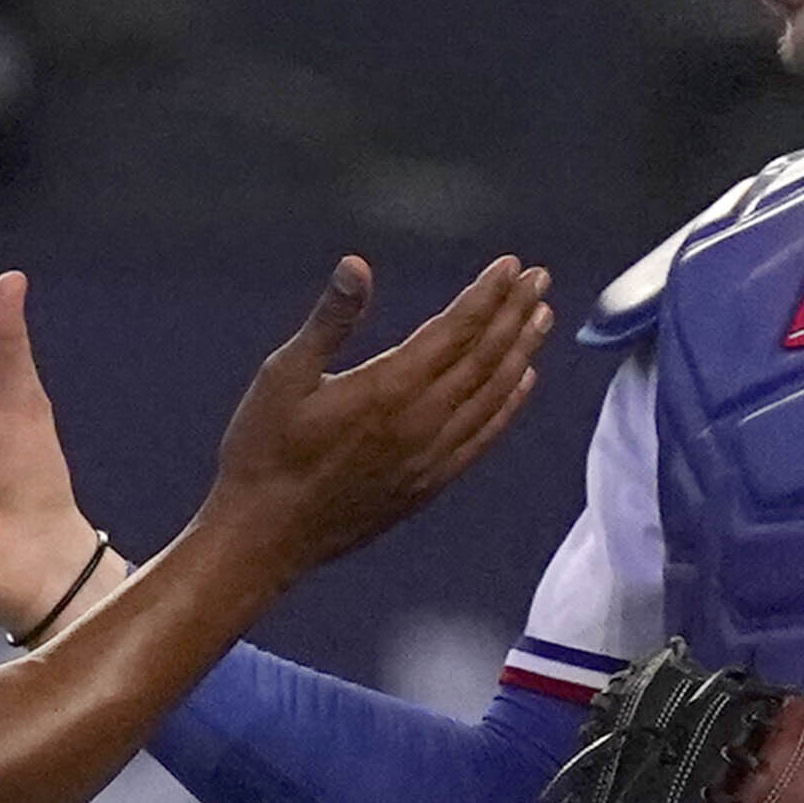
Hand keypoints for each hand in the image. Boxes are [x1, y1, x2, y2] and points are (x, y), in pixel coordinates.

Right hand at [190, 254, 550, 589]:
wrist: (265, 537)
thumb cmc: (263, 451)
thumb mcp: (283, 376)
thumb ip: (329, 321)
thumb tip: (357, 265)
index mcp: (388, 389)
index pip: (455, 330)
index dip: (487, 296)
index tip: (512, 266)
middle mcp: (421, 421)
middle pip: (484, 358)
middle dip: (514, 314)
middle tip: (539, 280)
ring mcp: (431, 457)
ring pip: (492, 395)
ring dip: (520, 352)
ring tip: (541, 319)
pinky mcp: (429, 485)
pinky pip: (483, 437)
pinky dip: (509, 405)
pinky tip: (523, 382)